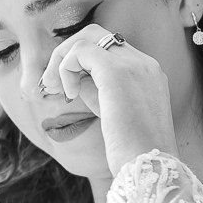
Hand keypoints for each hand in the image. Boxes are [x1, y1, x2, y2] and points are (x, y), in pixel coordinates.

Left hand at [42, 23, 178, 176]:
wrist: (150, 168)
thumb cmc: (132, 151)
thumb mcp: (113, 112)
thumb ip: (97, 89)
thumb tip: (72, 76)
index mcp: (148, 72)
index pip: (109, 48)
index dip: (81, 62)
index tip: (66, 88)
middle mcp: (145, 63)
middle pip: (98, 34)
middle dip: (67, 53)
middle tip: (52, 83)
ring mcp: (134, 65)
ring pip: (87, 37)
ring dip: (61, 59)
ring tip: (54, 88)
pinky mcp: (116, 73)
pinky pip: (80, 51)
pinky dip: (65, 68)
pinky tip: (68, 93)